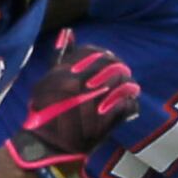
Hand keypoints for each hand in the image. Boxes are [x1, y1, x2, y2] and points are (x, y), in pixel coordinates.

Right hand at [3, 36, 141, 177]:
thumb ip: (59, 57)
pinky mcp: (102, 125)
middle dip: (120, 69)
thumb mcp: (46, 82)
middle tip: (125, 72)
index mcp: (65, 73)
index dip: (104, 56)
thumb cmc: (46, 111)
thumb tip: (68, 32)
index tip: (110, 59)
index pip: (93, 54)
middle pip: (111, 68)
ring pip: (120, 86)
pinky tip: (129, 101)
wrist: (46, 145)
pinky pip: (124, 107)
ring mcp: (91, 105)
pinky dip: (129, 103)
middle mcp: (78, 86)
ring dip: (128, 85)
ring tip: (131, 86)